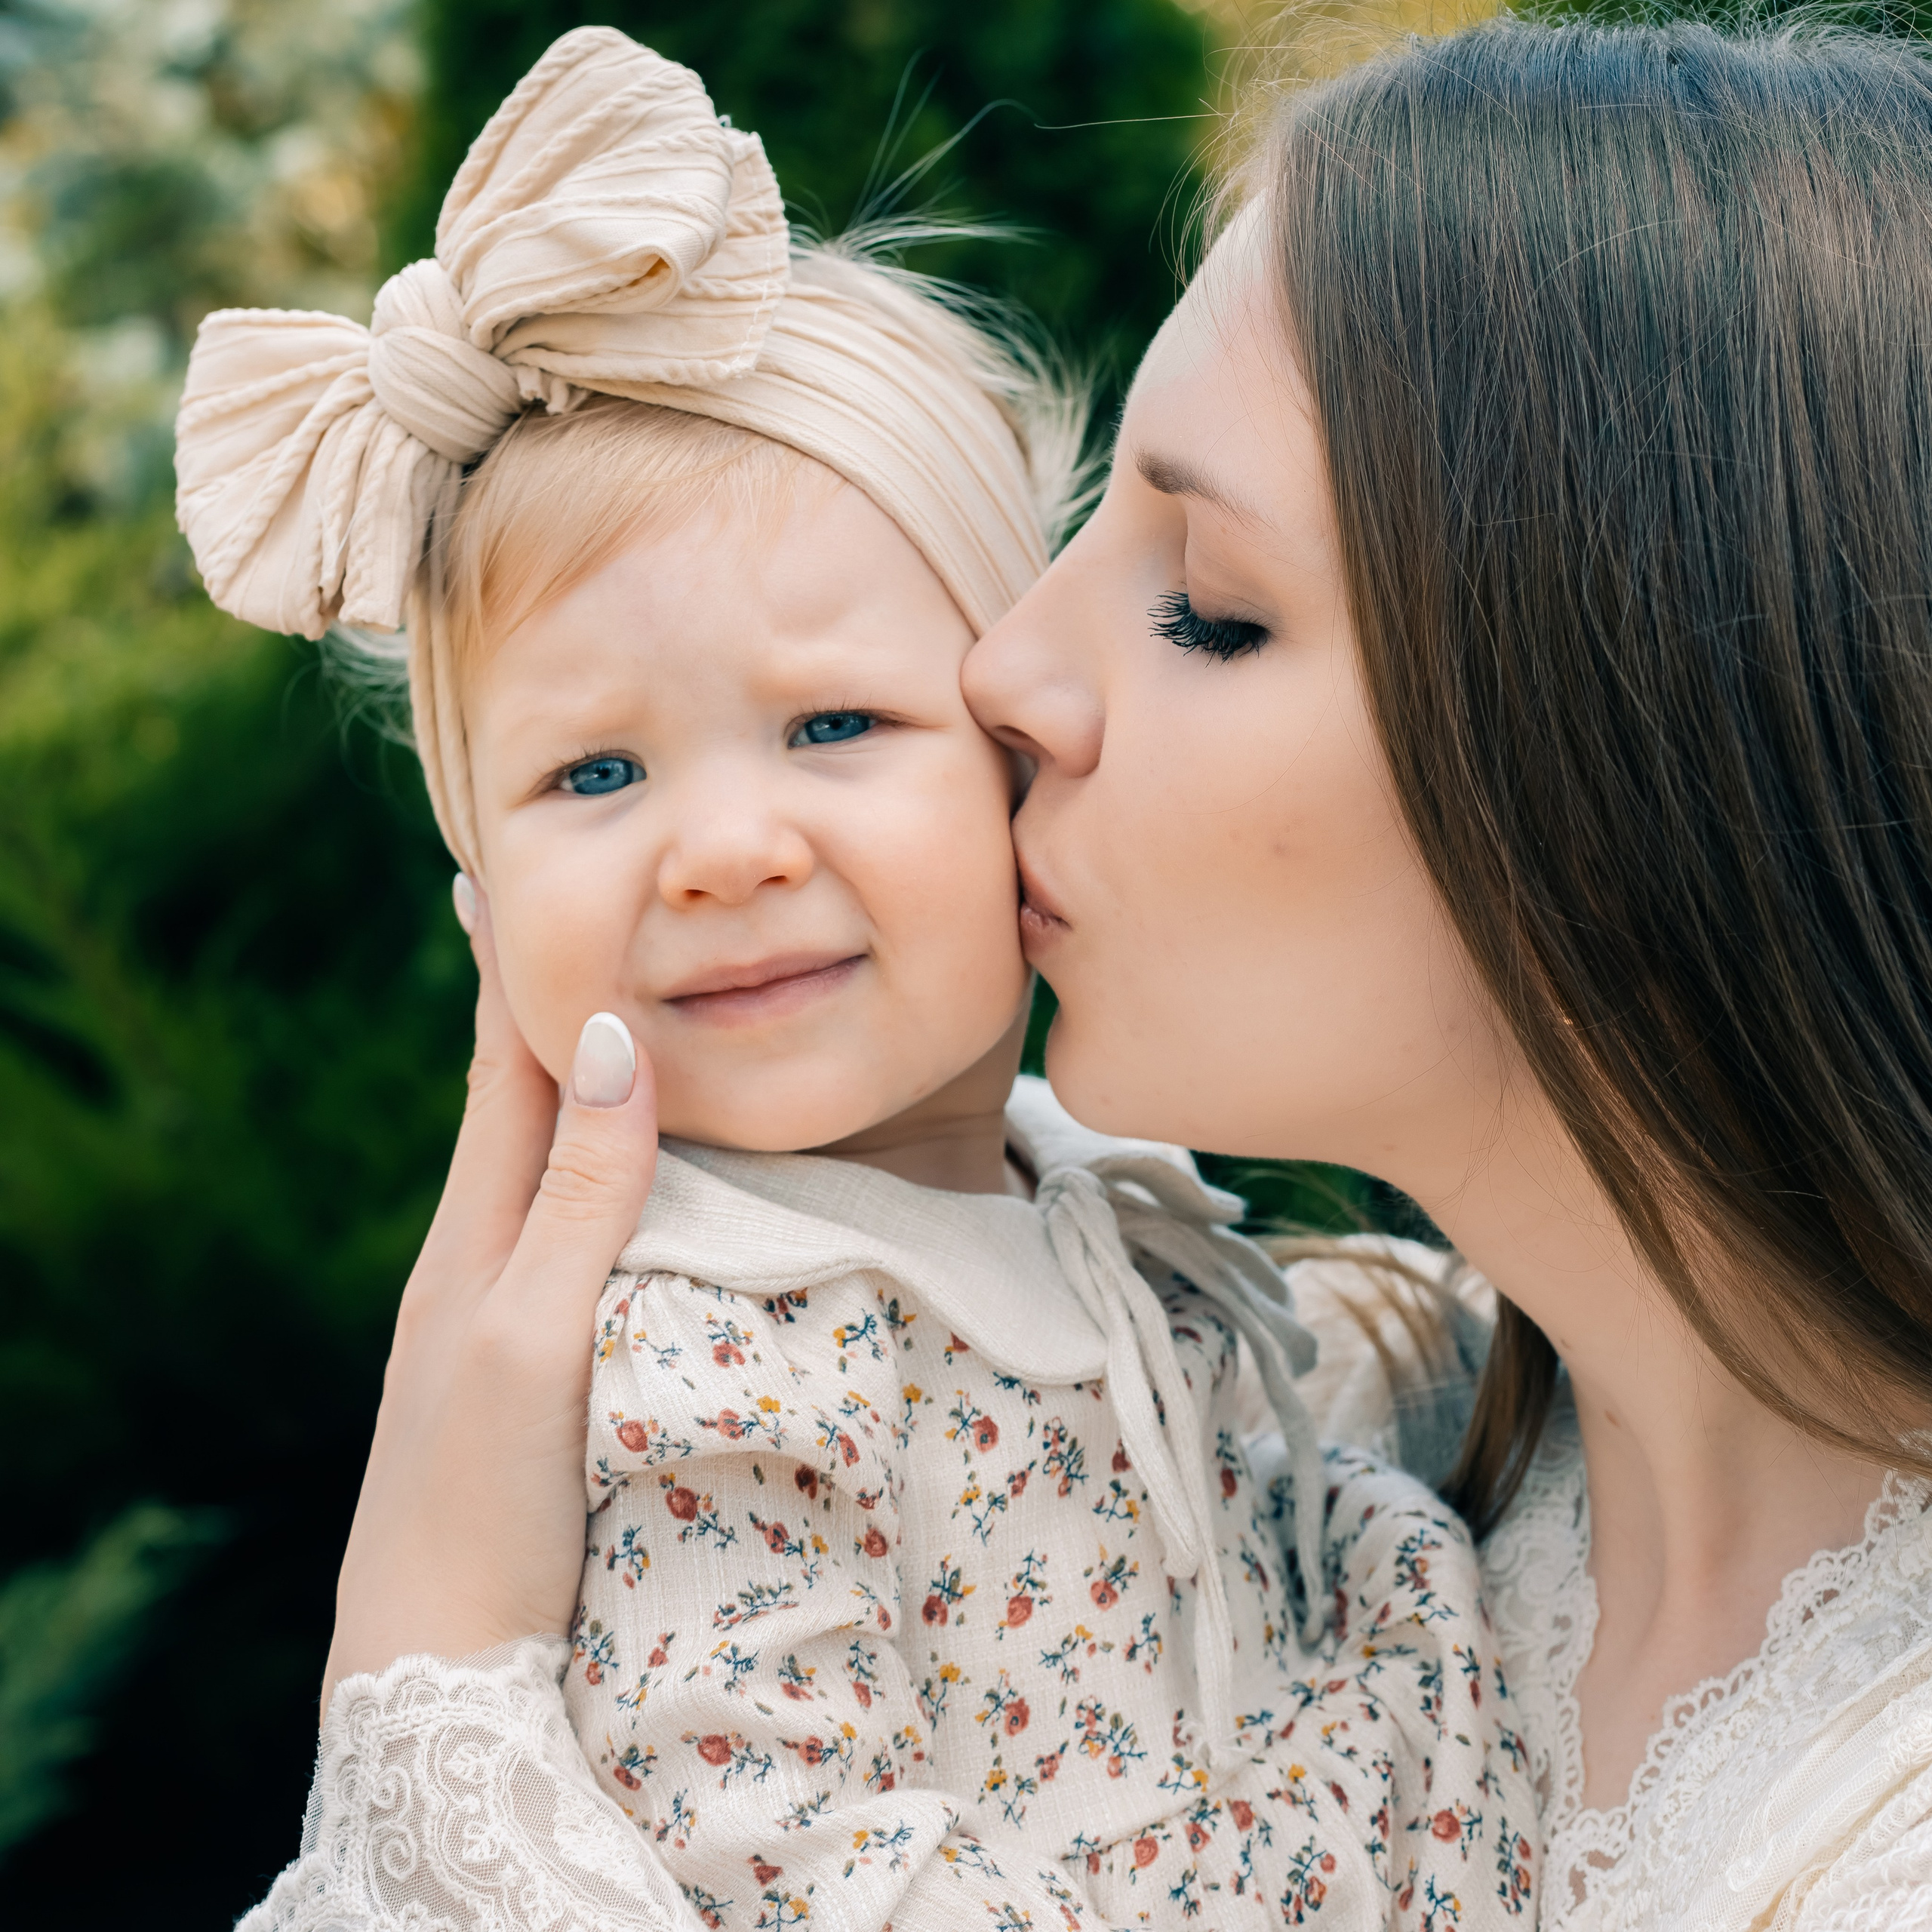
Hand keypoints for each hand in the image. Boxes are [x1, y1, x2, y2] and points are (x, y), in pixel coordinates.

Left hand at [321, 876, 657, 1709]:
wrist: (434, 1664)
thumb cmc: (479, 1498)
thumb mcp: (532, 1336)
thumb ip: (580, 1194)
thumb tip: (614, 1035)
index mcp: (474, 1237)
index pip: (506, 1070)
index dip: (511, 971)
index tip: (498, 870)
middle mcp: (481, 1264)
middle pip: (520, 1109)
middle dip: (540, 1008)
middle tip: (557, 919)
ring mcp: (500, 1320)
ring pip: (544, 1175)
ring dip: (569, 1091)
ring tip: (600, 1023)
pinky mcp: (533, 1373)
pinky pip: (567, 1238)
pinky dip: (593, 1177)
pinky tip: (621, 1188)